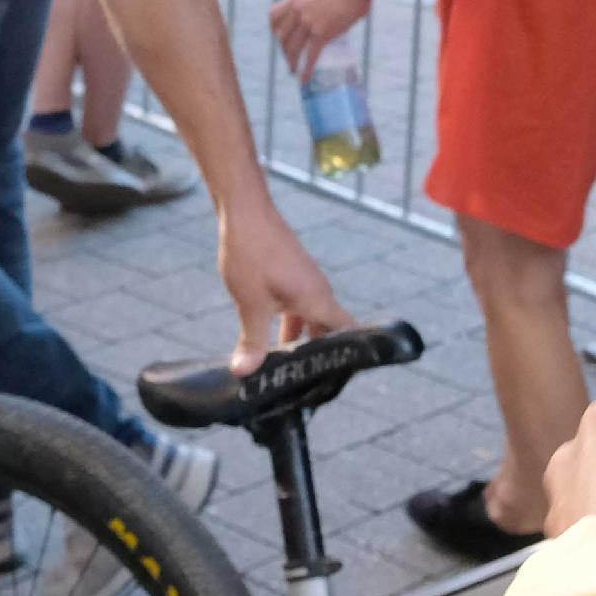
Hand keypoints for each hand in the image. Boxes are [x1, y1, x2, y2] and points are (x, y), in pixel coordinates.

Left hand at [218, 193, 353, 373]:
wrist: (245, 211)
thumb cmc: (252, 253)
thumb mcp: (251, 303)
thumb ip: (253, 340)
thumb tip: (245, 372)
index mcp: (318, 300)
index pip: (349, 333)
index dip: (350, 356)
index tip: (342, 379)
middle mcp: (318, 291)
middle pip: (329, 330)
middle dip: (320, 355)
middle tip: (309, 383)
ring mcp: (305, 281)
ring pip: (311, 319)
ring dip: (301, 340)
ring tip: (287, 368)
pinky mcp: (292, 275)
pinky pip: (299, 306)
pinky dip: (291, 324)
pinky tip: (270, 337)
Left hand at [267, 0, 372, 81]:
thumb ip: (314, 4)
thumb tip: (321, 16)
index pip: (274, 17)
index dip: (274, 30)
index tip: (279, 37)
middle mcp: (298, 12)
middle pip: (282, 36)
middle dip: (284, 49)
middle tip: (291, 56)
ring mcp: (308, 23)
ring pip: (293, 49)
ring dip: (291, 62)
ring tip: (294, 70)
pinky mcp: (322, 34)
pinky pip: (310, 56)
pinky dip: (306, 70)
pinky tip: (304, 79)